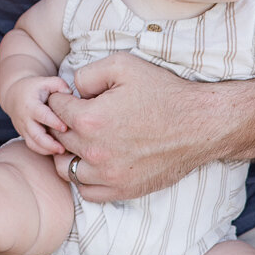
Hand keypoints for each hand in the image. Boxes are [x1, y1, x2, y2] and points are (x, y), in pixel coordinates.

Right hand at [5, 75, 71, 154]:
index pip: (42, 115)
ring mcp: (23, 128)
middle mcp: (25, 118)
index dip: (53, 122)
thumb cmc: (34, 88)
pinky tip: (56, 151)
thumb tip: (70, 94)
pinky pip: (32, 146)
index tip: (65, 128)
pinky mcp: (24, 135)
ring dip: (47, 150)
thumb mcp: (45, 81)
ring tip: (61, 152)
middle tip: (63, 148)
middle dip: (49, 144)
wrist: (14, 95)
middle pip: (35, 135)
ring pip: (33, 143)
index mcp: (31, 104)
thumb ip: (59, 84)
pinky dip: (43, 151)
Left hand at [47, 53, 219, 203]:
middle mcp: (94, 152)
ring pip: (65, 168)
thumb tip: (71, 90)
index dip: (62, 98)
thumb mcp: (122, 65)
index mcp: (89, 119)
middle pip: (57, 139)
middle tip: (78, 115)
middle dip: (62, 124)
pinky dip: (85, 177)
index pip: (53, 108)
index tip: (75, 96)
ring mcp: (108, 175)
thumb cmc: (163, 92)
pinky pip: (87, 190)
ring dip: (69, 153)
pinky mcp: (123, 190)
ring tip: (84, 139)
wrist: (201, 125)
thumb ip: (86, 74)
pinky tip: (97, 160)